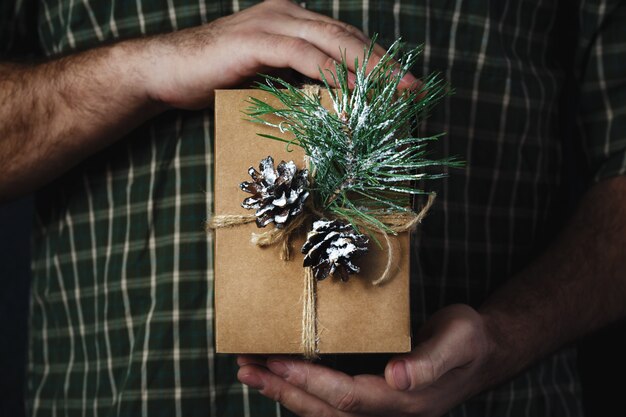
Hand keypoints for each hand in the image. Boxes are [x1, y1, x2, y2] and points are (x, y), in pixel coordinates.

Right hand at [136, 0, 416, 108]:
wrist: (166, 70)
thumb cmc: (213, 78)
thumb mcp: (264, 77)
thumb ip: (295, 80)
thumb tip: (328, 103)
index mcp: (291, 20)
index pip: (343, 38)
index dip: (375, 60)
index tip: (402, 85)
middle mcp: (286, 14)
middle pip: (346, 36)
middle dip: (382, 64)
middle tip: (413, 88)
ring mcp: (271, 23)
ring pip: (331, 42)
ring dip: (367, 67)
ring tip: (395, 91)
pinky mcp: (256, 40)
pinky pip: (303, 56)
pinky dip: (331, 72)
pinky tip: (352, 88)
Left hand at [237, 304, 496, 416]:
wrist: (483, 353)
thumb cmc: (470, 340)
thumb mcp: (458, 342)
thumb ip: (428, 363)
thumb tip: (396, 379)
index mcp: (405, 402)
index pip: (347, 397)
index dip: (309, 382)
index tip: (274, 361)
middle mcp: (388, 413)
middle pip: (326, 411)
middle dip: (283, 390)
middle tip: (246, 369)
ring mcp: (381, 411)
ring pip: (324, 412)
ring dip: (285, 393)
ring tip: (251, 372)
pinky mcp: (376, 401)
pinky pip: (332, 405)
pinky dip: (303, 392)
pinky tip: (282, 378)